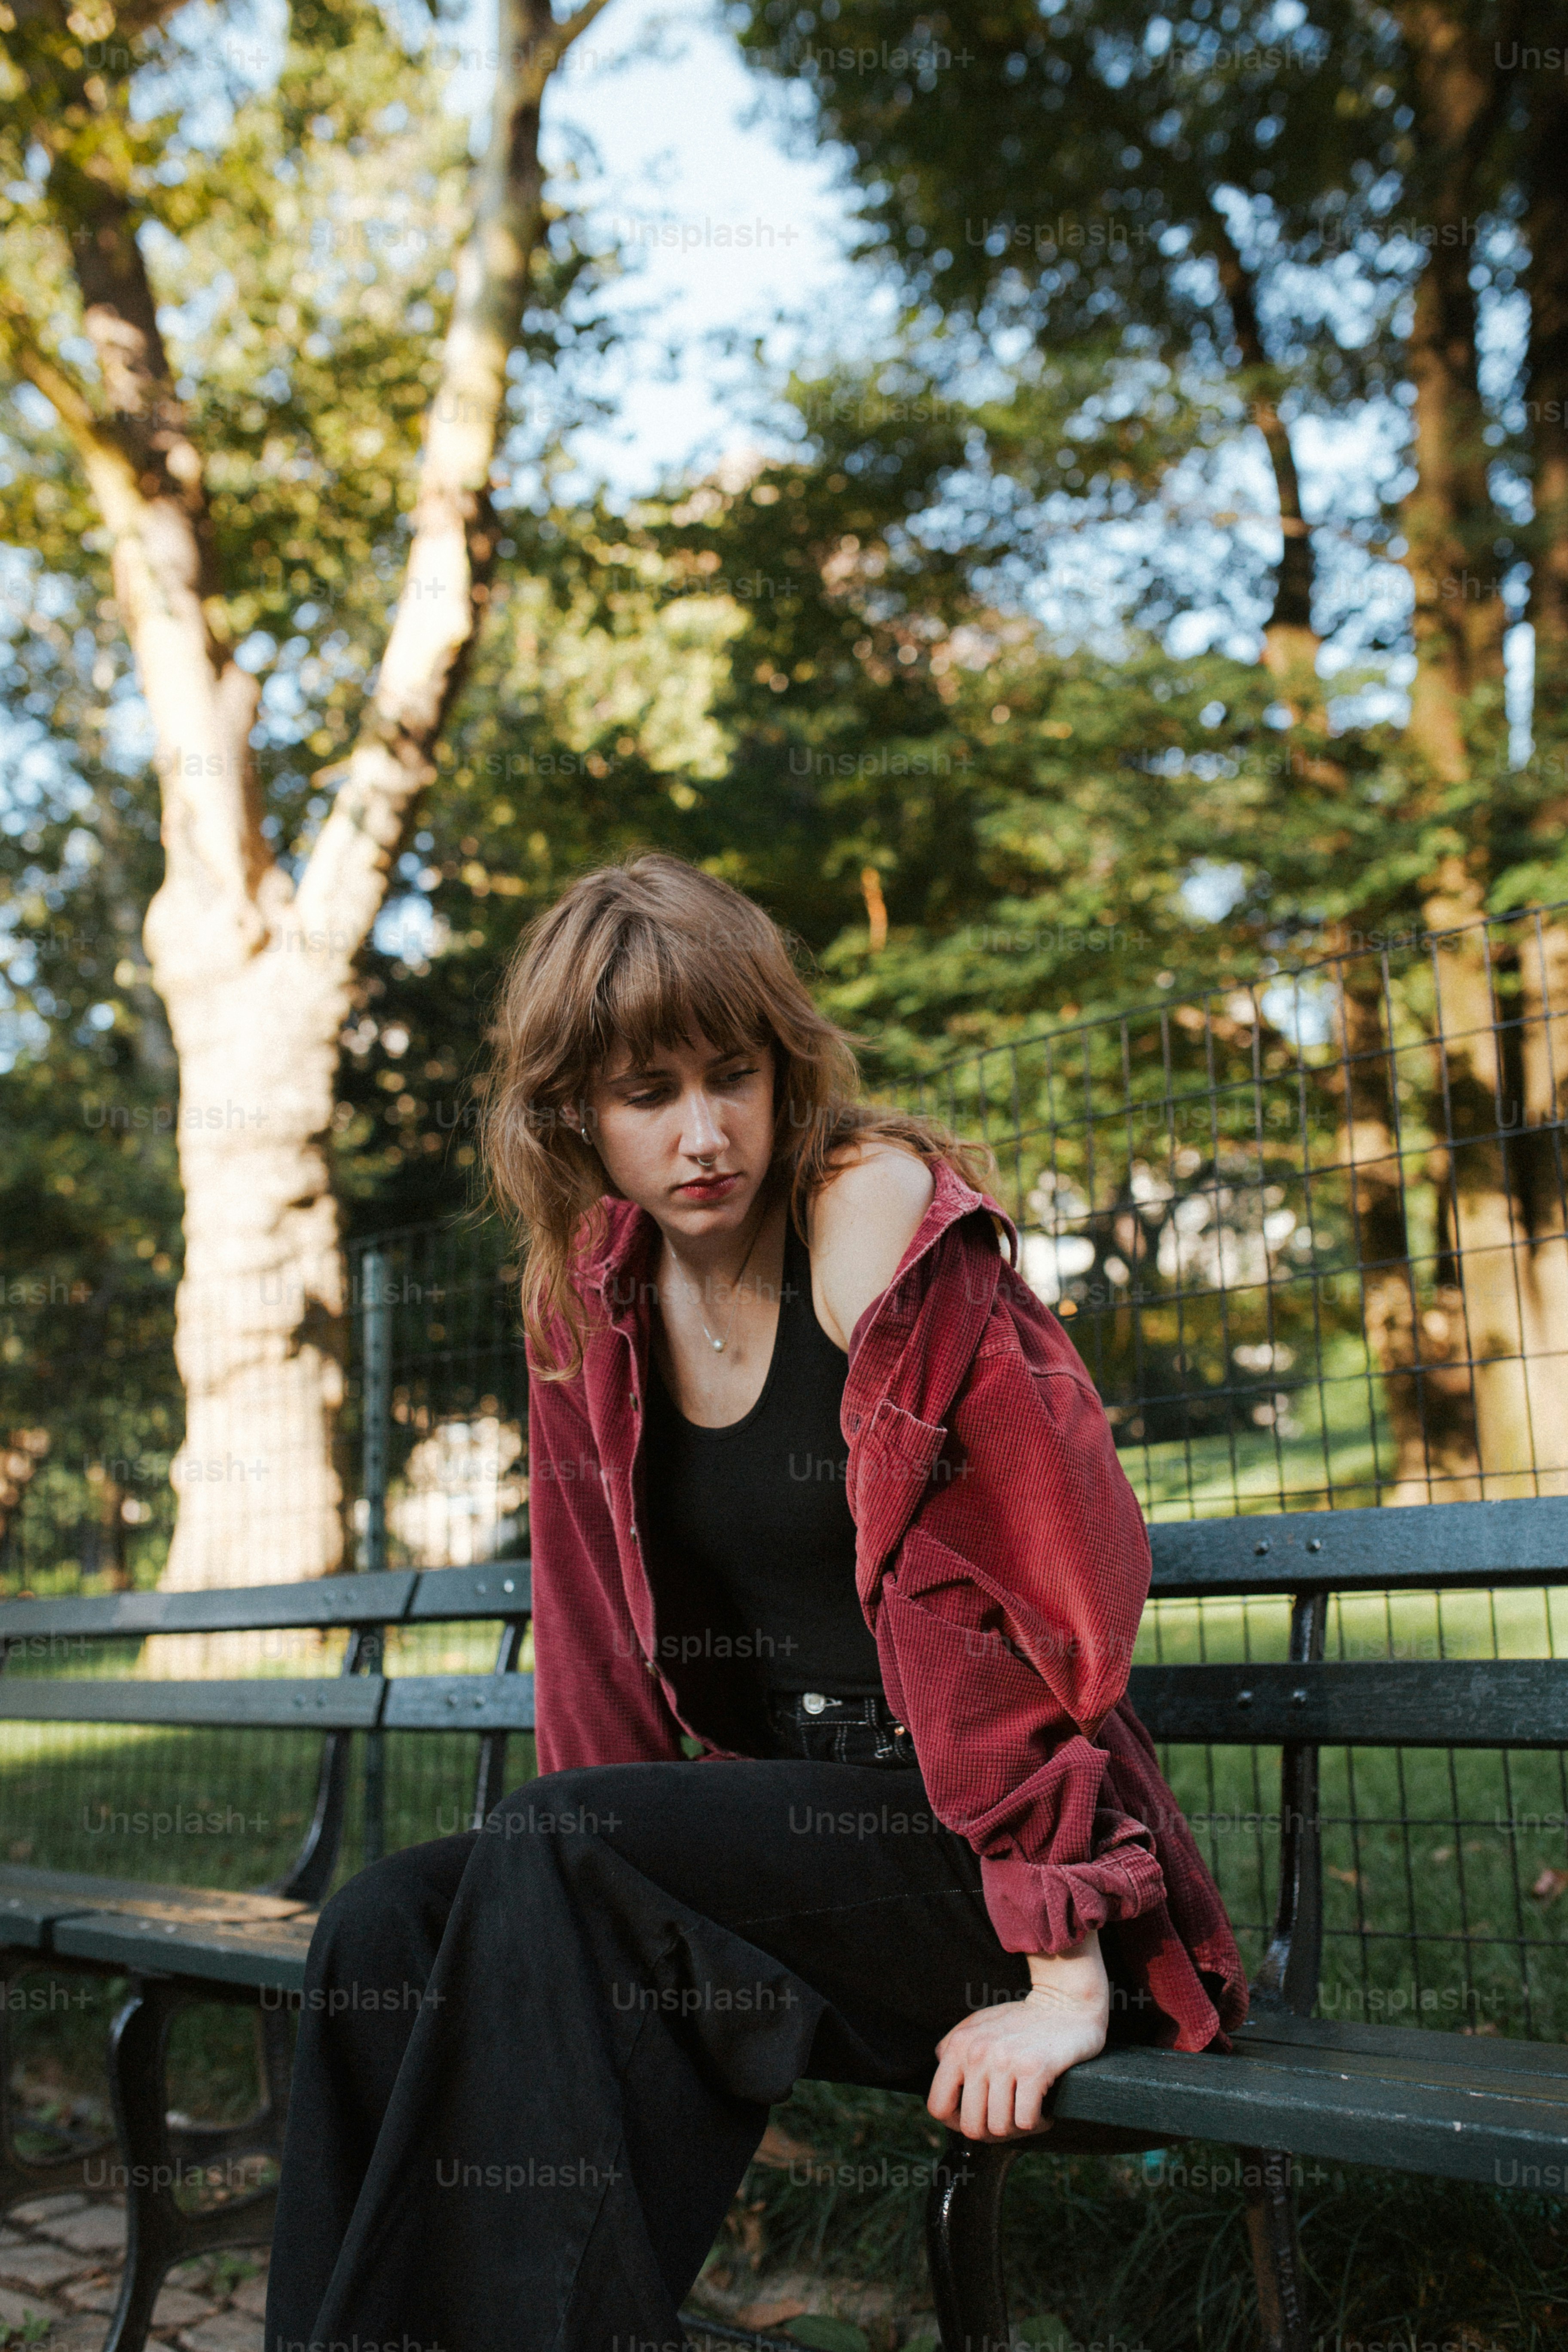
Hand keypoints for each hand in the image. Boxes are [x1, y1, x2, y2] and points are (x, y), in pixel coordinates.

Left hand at [927, 1931, 1110, 2142]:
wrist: (1066, 2002)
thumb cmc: (1023, 2020)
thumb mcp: (980, 2024)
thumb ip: (954, 2046)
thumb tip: (939, 2065)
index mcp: (960, 2045)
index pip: (937, 2106)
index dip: (955, 2123)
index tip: (977, 2117)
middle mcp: (977, 2053)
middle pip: (971, 2126)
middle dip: (992, 2131)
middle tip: (1008, 2119)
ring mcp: (1005, 2060)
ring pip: (999, 2128)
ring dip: (1017, 2128)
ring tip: (1027, 2111)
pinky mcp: (1034, 2068)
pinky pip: (1025, 2122)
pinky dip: (1037, 2123)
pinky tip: (1043, 2110)